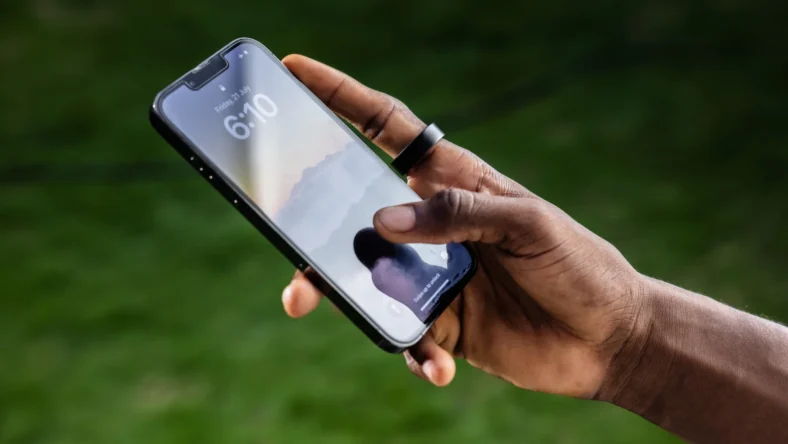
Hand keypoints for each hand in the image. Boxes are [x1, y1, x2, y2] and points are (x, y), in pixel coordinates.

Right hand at [279, 55, 643, 397]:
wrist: (610, 338)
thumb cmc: (579, 264)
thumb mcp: (528, 223)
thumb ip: (459, 214)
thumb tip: (383, 219)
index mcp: (452, 181)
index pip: (385, 129)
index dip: (341, 97)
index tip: (295, 71)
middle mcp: (430, 224)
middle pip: (351, 209)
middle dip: (308, 218)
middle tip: (280, 231)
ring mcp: (429, 274)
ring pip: (360, 275)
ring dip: (333, 289)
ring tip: (306, 301)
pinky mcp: (438, 322)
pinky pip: (403, 334)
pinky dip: (413, 352)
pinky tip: (440, 367)